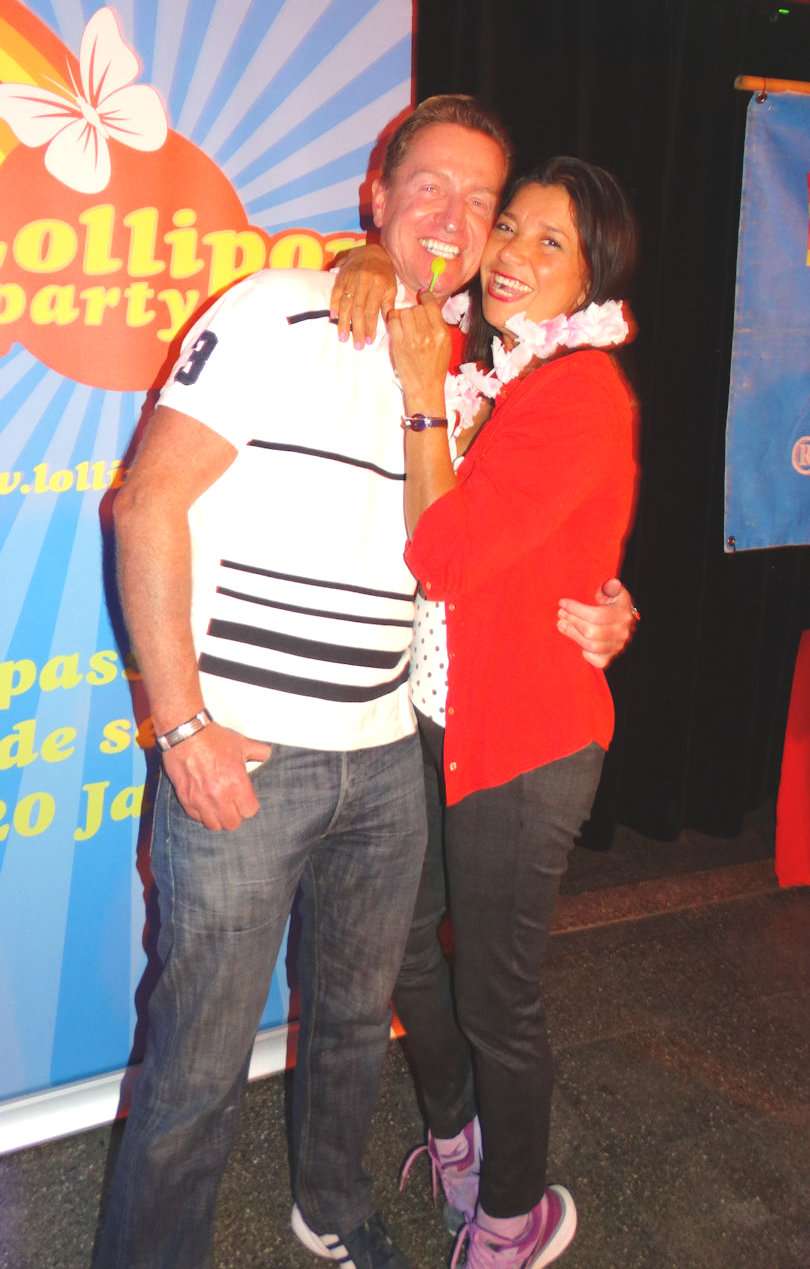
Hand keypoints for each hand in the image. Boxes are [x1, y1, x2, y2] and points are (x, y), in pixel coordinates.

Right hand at [162, 722, 271, 830]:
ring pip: (214, 825)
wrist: (185, 733)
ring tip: (218, 807)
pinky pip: (196, 818)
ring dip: (218, 818)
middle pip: (232, 823)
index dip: (249, 806)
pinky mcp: (185, 798)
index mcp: (236, 783)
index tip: (246, 800)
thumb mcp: (241, 743)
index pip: (249, 811)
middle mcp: (219, 795)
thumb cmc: (212, 738)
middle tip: (232, 805)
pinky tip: (204, 803)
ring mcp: (201, 799)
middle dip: (235, 815)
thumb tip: (267, 754)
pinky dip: (201, 814)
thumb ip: (259, 751)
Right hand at [329, 243, 396, 347]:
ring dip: (343, 322)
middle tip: (357, 345)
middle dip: (357, 329)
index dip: (370, 327)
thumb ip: (388, 305)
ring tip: (343, 337)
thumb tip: (388, 323)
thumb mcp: (392, 287)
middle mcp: (364, 282)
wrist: (374, 251)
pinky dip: (333, 305)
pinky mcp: (341, 276)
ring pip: (346, 303)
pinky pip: (336, 292)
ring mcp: (351, 278)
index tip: (369, 341)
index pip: (372, 310)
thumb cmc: (385, 273)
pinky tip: (333, 317)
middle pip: (358, 310)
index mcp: (378, 285)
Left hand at [387, 291, 451, 416]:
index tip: (422, 296)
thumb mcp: (445, 344)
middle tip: (414, 320)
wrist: (425, 387)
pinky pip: (393, 320)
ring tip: (406, 325)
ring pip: (404, 312)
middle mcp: (427, 334)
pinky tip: (397, 327)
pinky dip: (393, 320)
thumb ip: (438, 324)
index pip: (431, 304)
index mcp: (441, 332)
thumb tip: (430, 304)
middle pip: (416, 308)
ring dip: (403, 315)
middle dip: (414, 311)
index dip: (425, 297)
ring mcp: (411, 339)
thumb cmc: (435, 367)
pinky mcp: (398, 344)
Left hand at [557, 578, 638, 668]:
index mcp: (623, 613)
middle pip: (592, 631)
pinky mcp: (611, 658)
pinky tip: (578, 643)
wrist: (626, 623)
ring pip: (591, 646)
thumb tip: (609, 586)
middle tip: (560, 614)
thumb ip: (610, 588)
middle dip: (572, 621)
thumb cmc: (614, 605)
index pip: (597, 615)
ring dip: (573, 634)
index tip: (562, 603)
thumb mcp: (615, 592)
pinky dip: (587, 654)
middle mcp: (622, 632)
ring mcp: (618, 647)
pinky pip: (598, 661)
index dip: (576, 609)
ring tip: (561, 624)